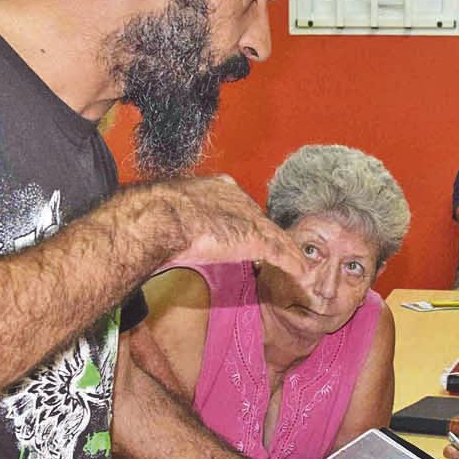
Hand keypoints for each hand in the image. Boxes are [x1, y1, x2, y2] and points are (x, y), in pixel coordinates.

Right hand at [153, 176, 310, 297]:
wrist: (162, 218)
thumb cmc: (156, 214)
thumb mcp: (170, 211)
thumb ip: (179, 217)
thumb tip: (166, 230)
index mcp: (217, 187)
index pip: (239, 206)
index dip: (241, 222)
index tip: (241, 233)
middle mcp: (238, 198)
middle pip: (259, 219)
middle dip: (265, 235)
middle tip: (272, 251)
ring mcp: (250, 218)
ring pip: (275, 235)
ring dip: (286, 251)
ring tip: (298, 264)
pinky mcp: (256, 237)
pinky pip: (281, 251)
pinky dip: (292, 262)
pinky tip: (302, 271)